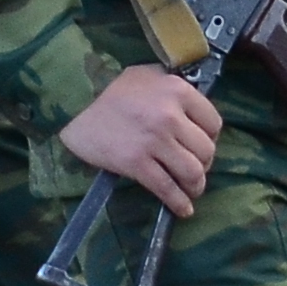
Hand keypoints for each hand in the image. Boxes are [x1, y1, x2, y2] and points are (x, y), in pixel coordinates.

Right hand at [62, 63, 222, 218]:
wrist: (73, 103)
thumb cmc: (110, 87)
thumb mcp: (148, 75)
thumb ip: (173, 89)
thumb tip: (192, 111)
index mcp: (178, 91)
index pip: (214, 123)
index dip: (211, 137)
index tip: (202, 145)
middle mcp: (171, 116)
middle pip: (206, 150)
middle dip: (204, 164)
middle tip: (194, 168)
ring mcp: (154, 141)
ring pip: (192, 172)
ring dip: (196, 185)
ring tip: (191, 189)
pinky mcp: (136, 163)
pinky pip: (166, 188)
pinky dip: (179, 203)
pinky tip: (184, 209)